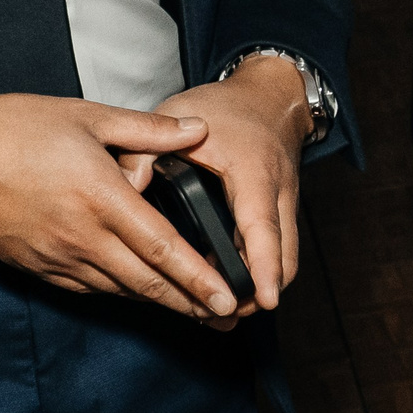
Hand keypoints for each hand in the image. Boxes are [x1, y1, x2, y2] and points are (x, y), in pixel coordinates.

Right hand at [0, 95, 241, 319]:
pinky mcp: (36, 266)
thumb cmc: (11, 129)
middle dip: (192, 304)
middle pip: (147, 282)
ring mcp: (57, 256)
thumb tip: (198, 130)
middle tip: (228, 319)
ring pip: (119, 289)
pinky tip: (140, 293)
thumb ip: (147, 130)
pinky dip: (120, 293)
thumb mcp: (86, 116)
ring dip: (159, 303)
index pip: (163, 248)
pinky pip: (87, 287)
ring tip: (197, 313)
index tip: (229, 298)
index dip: (199, 278)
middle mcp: (81, 235)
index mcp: (101, 197)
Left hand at [133, 57, 313, 321]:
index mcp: (254, 172)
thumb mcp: (178, 114)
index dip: (264, 266)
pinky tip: (228, 281)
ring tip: (223, 308)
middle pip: (283, 257)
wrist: (271, 98)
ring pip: (285, 259)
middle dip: (261, 291)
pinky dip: (261, 271)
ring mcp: (286, 205)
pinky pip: (279, 251)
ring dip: (261, 285)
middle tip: (228, 315)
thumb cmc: (226, 108)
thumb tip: (126, 186)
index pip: (262, 226)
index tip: (263, 300)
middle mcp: (278, 193)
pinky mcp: (283, 214)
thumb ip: (146, 149)